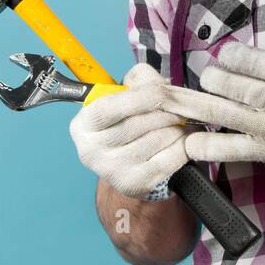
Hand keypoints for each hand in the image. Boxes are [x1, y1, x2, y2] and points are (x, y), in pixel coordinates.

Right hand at [69, 63, 189, 198]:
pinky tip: (182, 140)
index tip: (163, 92)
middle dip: (165, 112)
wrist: (128, 166)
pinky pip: (170, 158)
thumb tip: (162, 85)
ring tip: (180, 123)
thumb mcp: (126, 95)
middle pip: (137, 125)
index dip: (140, 97)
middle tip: (181, 107)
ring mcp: (112, 171)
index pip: (109, 108)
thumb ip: (141, 80)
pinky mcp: (135, 185)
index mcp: (83, 125)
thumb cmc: (126, 122)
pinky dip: (182, 145)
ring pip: (157, 139)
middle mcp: (91, 151)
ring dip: (176, 128)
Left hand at [160, 0, 264, 182]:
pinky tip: (191, 145)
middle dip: (213, 83)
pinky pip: (243, 152)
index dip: (238, 58)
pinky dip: (215, 149)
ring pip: (234, 119)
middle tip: (196, 75)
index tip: (221, 54)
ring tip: (173, 105)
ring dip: (201, 110)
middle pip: (242, 91)